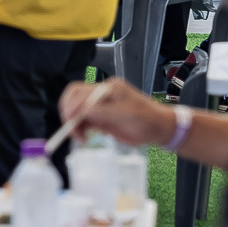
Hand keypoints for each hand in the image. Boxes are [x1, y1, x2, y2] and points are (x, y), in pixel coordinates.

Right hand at [55, 78, 172, 146]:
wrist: (158, 129)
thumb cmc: (147, 120)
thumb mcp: (126, 115)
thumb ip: (103, 112)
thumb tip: (81, 111)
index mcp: (109, 88)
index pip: (81, 91)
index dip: (72, 106)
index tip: (70, 122)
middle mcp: (102, 94)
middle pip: (75, 98)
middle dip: (69, 113)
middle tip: (71, 130)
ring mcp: (101, 106)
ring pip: (77, 110)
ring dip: (74, 124)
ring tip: (81, 138)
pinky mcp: (101, 117)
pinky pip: (84, 120)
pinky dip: (80, 128)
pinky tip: (85, 137)